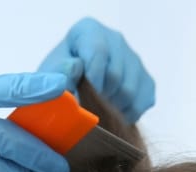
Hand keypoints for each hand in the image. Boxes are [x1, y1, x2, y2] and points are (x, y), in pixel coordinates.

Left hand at [39, 18, 155, 123]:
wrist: (70, 95)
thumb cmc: (57, 82)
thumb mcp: (49, 77)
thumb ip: (58, 73)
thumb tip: (74, 68)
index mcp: (89, 30)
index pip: (99, 51)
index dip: (91, 80)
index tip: (82, 100)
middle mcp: (115, 40)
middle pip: (116, 74)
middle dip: (99, 98)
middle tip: (85, 109)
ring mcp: (134, 60)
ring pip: (130, 91)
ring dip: (111, 109)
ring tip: (95, 113)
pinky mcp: (146, 81)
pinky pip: (142, 102)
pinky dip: (126, 116)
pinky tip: (110, 115)